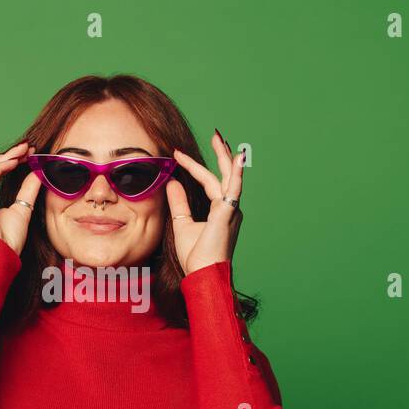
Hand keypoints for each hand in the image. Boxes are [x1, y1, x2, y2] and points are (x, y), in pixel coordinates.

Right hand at [0, 141, 42, 255]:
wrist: (0, 259)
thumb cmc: (7, 243)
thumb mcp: (23, 210)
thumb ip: (28, 190)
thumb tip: (37, 173)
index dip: (11, 162)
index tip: (28, 154)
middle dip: (9, 155)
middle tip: (27, 147)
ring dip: (7, 157)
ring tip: (23, 150)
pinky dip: (2, 166)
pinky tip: (16, 161)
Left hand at [166, 130, 244, 273]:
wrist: (203, 274)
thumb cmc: (196, 255)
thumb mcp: (182, 223)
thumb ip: (179, 202)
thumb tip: (172, 181)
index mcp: (220, 210)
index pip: (207, 182)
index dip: (194, 167)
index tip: (177, 154)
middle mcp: (229, 207)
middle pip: (223, 175)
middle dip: (220, 154)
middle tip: (216, 134)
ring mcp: (230, 210)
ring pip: (228, 178)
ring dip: (225, 157)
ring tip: (220, 139)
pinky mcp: (228, 213)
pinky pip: (233, 189)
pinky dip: (236, 173)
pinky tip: (236, 157)